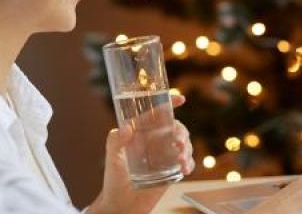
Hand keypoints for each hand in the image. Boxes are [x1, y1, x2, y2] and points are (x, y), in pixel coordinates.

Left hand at [86, 94, 193, 213]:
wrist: (121, 205)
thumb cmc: (113, 179)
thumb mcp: (112, 157)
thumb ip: (115, 141)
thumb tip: (127, 127)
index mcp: (142, 133)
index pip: (157, 114)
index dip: (169, 104)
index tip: (180, 99)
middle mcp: (155, 141)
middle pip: (176, 128)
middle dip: (182, 133)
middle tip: (179, 143)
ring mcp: (165, 155)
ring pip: (184, 145)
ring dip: (187, 150)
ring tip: (180, 161)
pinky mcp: (171, 170)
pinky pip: (186, 163)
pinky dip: (189, 164)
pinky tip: (184, 169)